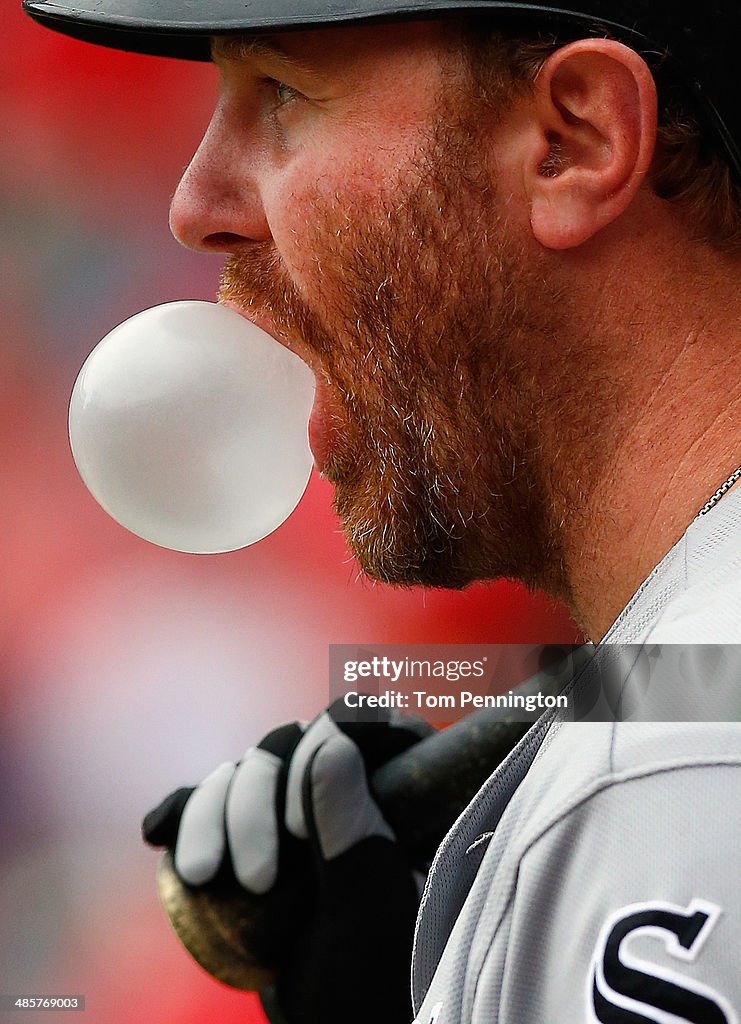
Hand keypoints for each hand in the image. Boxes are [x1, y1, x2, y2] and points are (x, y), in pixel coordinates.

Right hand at [143, 700, 430, 1023]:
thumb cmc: (375, 985)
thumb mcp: (369, 913)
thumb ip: (353, 831)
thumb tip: (332, 740)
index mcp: (401, 793)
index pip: (362, 724)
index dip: (322, 749)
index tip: (300, 831)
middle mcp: (350, 787)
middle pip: (289, 744)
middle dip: (254, 803)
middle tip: (256, 880)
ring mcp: (299, 810)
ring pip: (246, 770)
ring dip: (212, 812)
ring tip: (202, 875)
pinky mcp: (257, 836)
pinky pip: (213, 803)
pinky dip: (184, 812)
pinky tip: (158, 833)